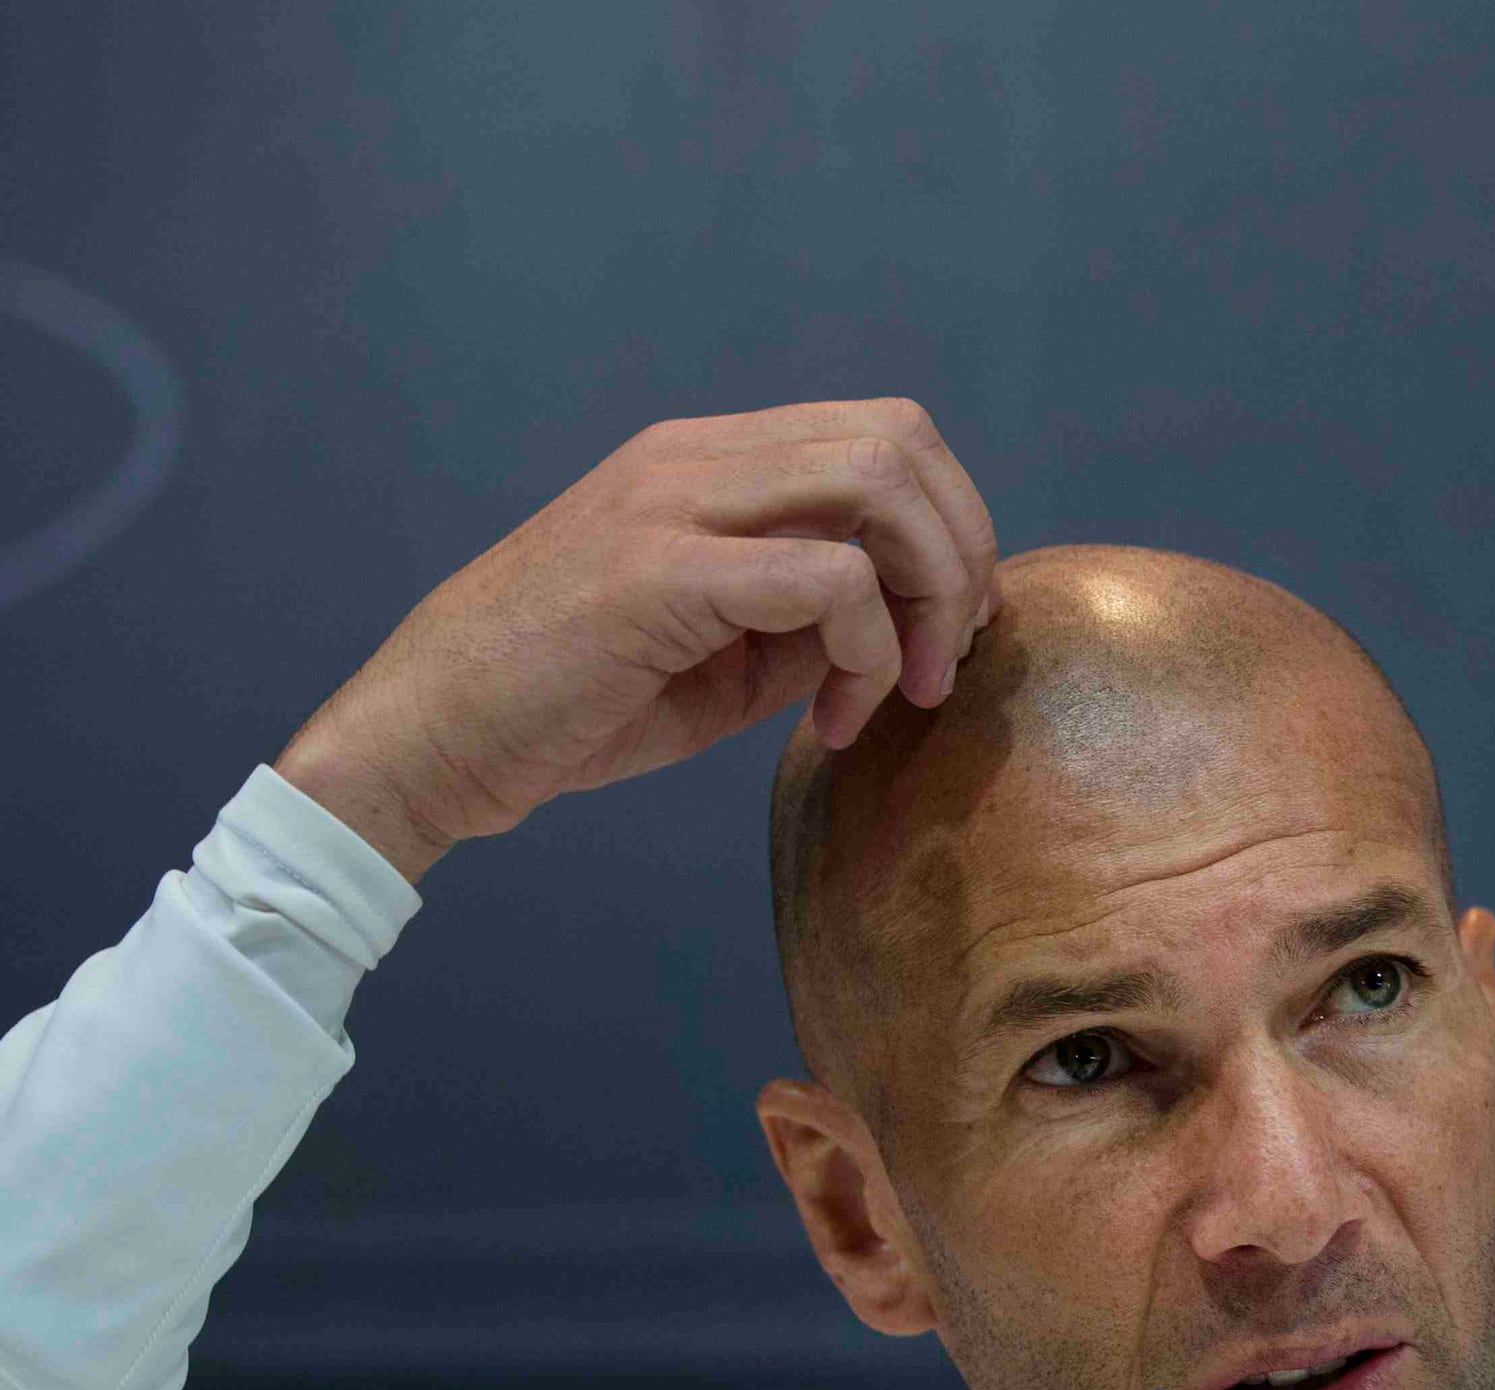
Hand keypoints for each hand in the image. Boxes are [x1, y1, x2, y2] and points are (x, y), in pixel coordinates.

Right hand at [273, 399, 998, 883]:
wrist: (428, 743)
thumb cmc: (569, 705)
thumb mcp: (726, 655)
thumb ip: (814, 618)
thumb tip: (914, 617)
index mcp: (704, 461)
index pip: (882, 435)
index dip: (950, 525)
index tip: (947, 629)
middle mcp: (690, 458)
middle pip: (898, 441)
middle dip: (960, 552)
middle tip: (946, 657)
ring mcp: (671, 504)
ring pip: (875, 484)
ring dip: (927, 594)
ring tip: (904, 688)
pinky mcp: (657, 573)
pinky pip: (827, 578)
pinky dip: (866, 653)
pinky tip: (832, 720)